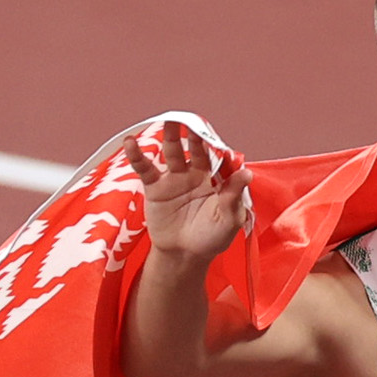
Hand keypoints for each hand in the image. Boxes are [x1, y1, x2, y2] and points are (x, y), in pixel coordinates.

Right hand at [126, 119, 248, 261]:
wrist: (184, 255)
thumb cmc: (211, 238)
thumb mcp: (228, 221)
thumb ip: (234, 197)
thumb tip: (247, 173)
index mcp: (217, 179)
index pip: (219, 159)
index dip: (218, 150)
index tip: (217, 143)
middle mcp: (196, 173)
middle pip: (195, 149)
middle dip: (195, 135)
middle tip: (192, 121)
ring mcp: (175, 178)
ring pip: (172, 152)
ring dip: (171, 136)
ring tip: (169, 120)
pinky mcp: (155, 187)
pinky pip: (145, 169)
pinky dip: (137, 156)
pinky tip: (130, 142)